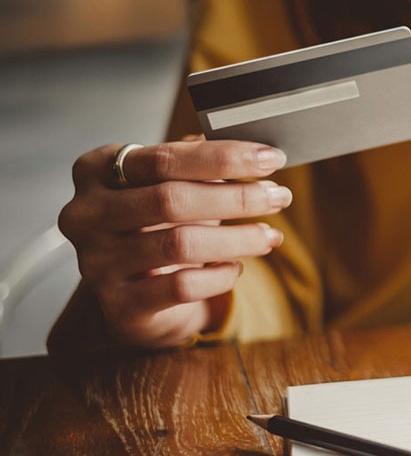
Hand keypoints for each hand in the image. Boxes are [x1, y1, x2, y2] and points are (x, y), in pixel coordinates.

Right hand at [58, 137, 291, 347]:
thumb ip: (202, 164)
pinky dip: (220, 276)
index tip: (270, 158)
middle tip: (278, 197)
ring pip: (179, 244)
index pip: (164, 158)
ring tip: (270, 235)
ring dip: (237, 238)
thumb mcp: (173, 185)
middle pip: (170, 199)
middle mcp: (86, 214)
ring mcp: (97, 262)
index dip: (223, 157)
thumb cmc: (158, 224)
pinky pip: (181, 286)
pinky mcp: (120, 304)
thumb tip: (256, 151)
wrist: (135, 291)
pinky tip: (237, 268)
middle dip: (236, 197)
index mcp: (97, 170)